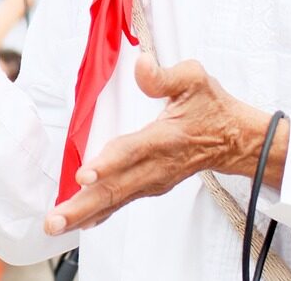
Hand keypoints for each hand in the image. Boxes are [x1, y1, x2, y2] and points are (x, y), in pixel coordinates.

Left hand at [44, 55, 286, 234]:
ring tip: (55, 226)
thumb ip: (165, 76)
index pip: (133, 152)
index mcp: (164, 139)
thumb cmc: (211, 108)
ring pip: (115, 200)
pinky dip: (98, 214)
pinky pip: (121, 202)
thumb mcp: (195, 79)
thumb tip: (141, 65)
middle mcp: (157, 166)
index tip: (84, 175)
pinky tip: (79, 223)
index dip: (109, 163)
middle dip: (83, 205)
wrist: (235, 140)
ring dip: (84, 214)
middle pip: (116, 188)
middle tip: (54, 220)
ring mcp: (153, 181)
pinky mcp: (149, 186)